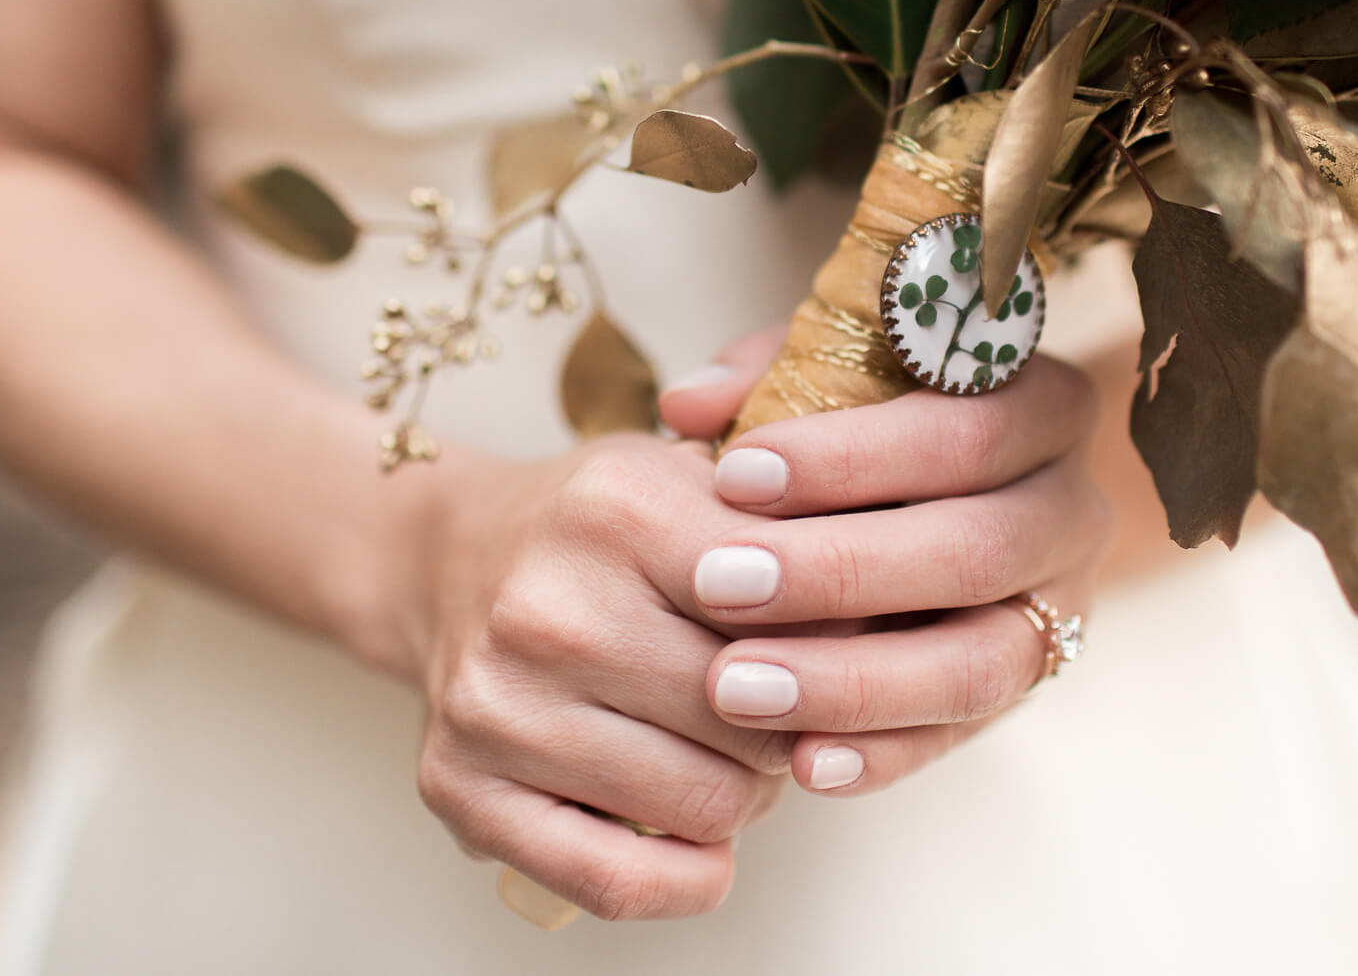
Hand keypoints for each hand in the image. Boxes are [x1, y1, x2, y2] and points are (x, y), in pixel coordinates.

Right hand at [391, 435, 793, 920]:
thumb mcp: (699, 476)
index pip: (792, 612)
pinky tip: (700, 841)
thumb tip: (904, 596)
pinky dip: (686, 876)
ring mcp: (496, 704)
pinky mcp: (459, 786)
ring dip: (745, 794)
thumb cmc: (605, 528)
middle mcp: (547, 607)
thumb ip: (801, 521)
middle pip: (757, 720)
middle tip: (783, 707)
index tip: (841, 638)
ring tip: (727, 750)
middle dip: (795, 725)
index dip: (839, 638)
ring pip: (705, 805)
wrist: (453, 557)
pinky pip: (616, 882)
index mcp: (620, 511)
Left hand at [662, 333, 1112, 798]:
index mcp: (1043, 406)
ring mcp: (1061, 611)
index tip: (733, 476)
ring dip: (852, 680)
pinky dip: (882, 754)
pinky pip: (962, 737)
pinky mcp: (1028, 690)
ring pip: (980, 662)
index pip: (962, 432)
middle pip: (974, 550)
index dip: (850, 457)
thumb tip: (687, 408)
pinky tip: (799, 760)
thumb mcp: (838, 369)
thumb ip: (770, 374)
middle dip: (838, 571)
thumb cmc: (879, 416)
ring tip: (735, 687)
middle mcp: (1072, 510)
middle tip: (716, 583)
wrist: (959, 494)